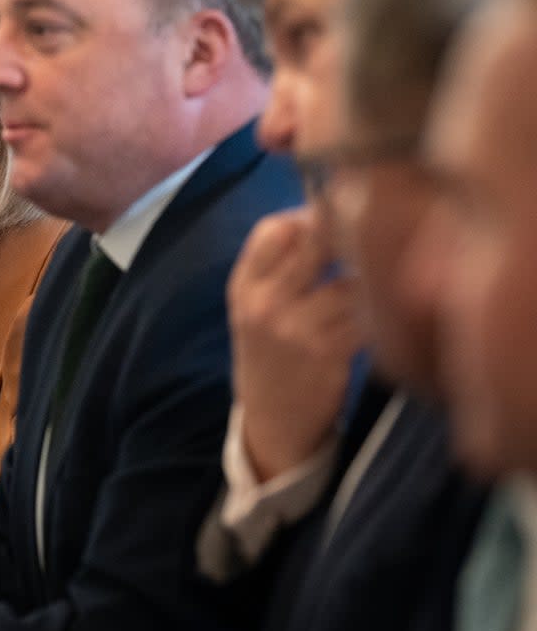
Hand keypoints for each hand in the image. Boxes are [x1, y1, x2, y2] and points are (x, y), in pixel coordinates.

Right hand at [227, 207, 362, 480]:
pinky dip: (385, 308)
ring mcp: (294, 328)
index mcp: (243, 286)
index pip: (275, 229)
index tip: (336, 225)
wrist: (272, 422)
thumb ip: (283, 264)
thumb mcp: (256, 305)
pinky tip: (387, 312)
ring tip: (385, 279)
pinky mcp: (328, 353)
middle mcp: (263, 303)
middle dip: (351, 234)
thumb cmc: (272, 352)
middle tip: (375, 238)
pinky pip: (369, 313)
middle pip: (315, 241)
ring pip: (351, 277)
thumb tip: (334, 208)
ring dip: (376, 275)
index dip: (310, 217)